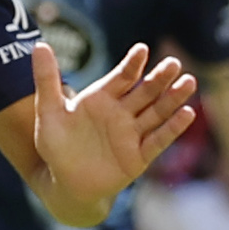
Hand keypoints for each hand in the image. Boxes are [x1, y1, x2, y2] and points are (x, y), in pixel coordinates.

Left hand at [28, 41, 199, 212]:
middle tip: (173, 63)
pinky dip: (172, 128)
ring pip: (157, 112)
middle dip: (159, 78)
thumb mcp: (48, 112)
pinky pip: (158, 140)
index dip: (132, 64)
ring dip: (173, 98)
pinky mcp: (139, 155)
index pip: (121, 77)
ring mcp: (132, 133)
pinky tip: (187, 113)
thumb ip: (46, 80)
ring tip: (188, 82)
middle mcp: (121, 112)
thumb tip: (39, 45)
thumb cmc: (56, 147)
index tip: (142, 49)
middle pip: (145, 91)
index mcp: (102, 99)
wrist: (65, 184)